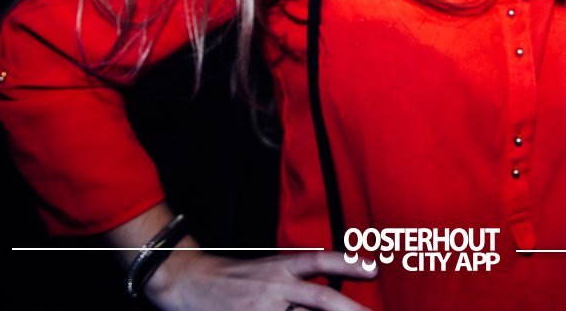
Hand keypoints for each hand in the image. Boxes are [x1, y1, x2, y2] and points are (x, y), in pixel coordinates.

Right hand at [147, 249, 376, 310]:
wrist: (191, 282)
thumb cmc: (236, 275)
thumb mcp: (269, 266)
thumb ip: (298, 275)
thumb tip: (332, 284)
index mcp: (282, 265)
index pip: (320, 261)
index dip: (348, 263)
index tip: (374, 269)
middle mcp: (276, 285)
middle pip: (321, 297)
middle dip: (350, 309)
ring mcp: (264, 308)